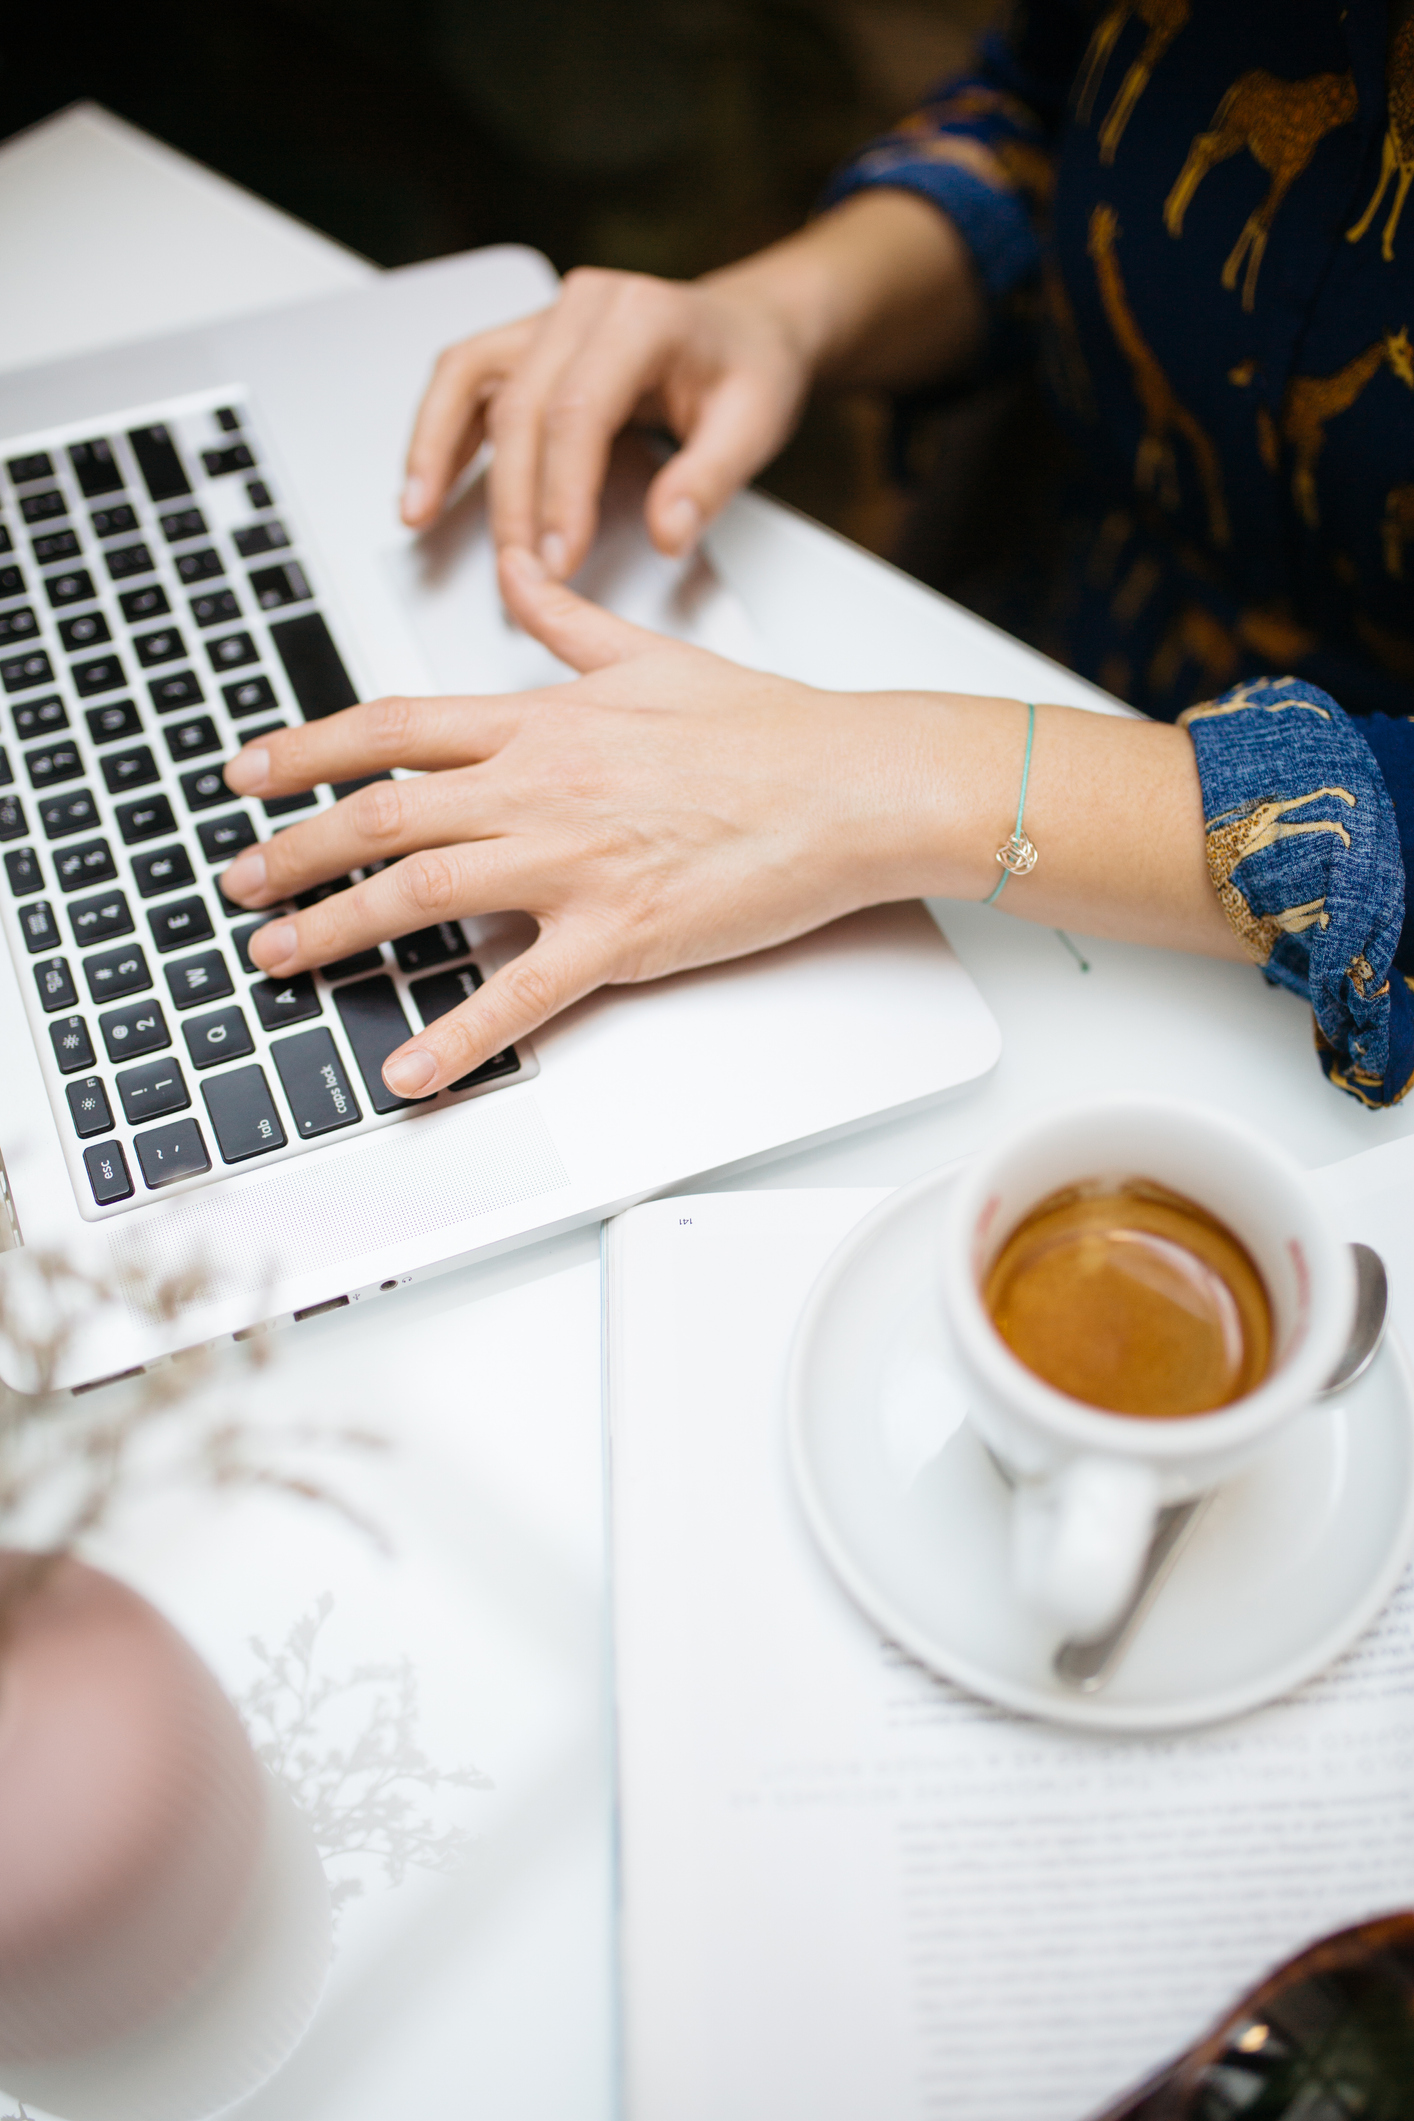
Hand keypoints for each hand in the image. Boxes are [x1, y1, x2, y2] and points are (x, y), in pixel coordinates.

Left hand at [218, 548, 972, 1097]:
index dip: (306, 749)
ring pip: (422, 894)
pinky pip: (518, 994)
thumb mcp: (652, 655)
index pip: (393, 726)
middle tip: (237, 883)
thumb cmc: (768, 727)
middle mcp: (540, 786)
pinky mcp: (620, 935)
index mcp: (542, 720)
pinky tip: (404, 1072)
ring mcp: (575, 862)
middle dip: (294, 850)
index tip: (248, 773)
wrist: (855, 782)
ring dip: (336, 931)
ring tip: (280, 960)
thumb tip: (520, 575)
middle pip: (383, 813)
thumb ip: (567, 625)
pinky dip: (454, 1037)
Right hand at [401, 267, 813, 579]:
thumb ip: (710, 480)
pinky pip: (464, 380)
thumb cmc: (750, 367)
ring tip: (418, 514)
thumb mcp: (756, 423)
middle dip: (513, 498)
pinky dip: (436, 432)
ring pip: (469, 378)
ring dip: (436, 449)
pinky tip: (423, 486)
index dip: (561, 492)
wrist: (747, 327)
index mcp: (641, 315)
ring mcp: (547, 318)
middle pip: (520, 404)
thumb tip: (667, 533)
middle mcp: (584, 305)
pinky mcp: (526, 344)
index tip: (558, 558)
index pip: (579, 409)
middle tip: (520, 571)